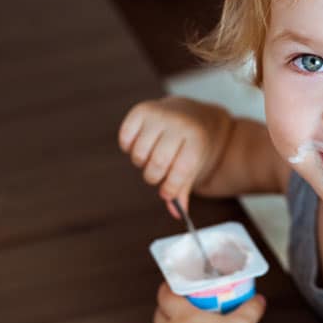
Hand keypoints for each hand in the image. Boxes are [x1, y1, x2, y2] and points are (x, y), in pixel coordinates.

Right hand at [118, 97, 232, 215]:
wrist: (194, 116)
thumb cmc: (194, 147)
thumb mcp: (196, 166)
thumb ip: (184, 189)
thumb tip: (177, 213)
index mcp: (197, 138)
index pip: (180, 170)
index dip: (171, 188)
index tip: (168, 193)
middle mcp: (179, 123)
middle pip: (157, 164)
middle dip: (155, 177)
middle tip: (159, 174)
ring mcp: (159, 114)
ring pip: (139, 154)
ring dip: (142, 163)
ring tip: (152, 157)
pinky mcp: (141, 110)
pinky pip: (125, 138)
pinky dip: (129, 147)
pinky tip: (141, 144)